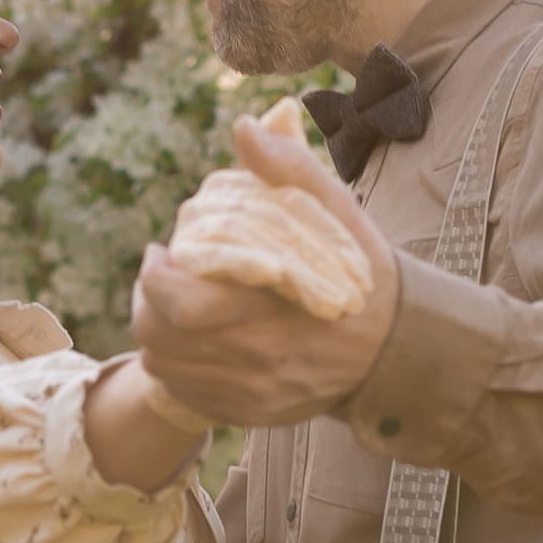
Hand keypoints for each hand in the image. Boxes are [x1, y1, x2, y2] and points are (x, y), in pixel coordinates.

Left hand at [132, 112, 400, 427]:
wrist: (398, 350)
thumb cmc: (361, 273)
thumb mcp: (338, 213)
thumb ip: (289, 168)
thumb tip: (243, 127)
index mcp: (272, 309)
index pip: (177, 303)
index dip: (153, 275)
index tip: (161, 251)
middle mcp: (258, 360)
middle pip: (158, 338)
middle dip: (145, 301)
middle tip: (159, 276)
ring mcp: (253, 394)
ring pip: (165, 369)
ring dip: (156, 334)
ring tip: (170, 305)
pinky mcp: (251, 415)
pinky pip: (187, 396)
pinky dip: (177, 367)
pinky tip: (192, 341)